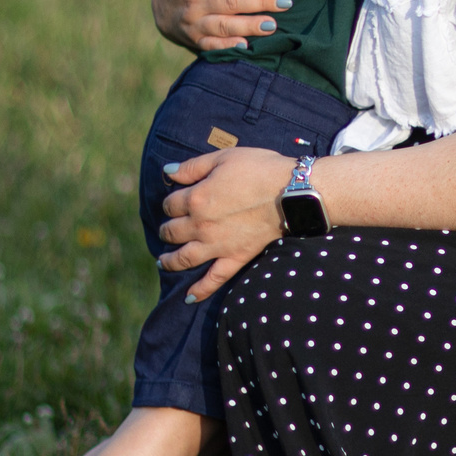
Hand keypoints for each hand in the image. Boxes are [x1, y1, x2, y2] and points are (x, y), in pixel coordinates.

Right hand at [153, 0, 290, 51]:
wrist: (161, 9)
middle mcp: (194, 0)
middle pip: (228, 1)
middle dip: (258, 1)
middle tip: (285, 0)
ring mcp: (195, 22)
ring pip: (225, 25)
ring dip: (251, 26)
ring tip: (275, 24)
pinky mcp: (199, 41)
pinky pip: (215, 46)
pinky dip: (231, 46)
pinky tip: (251, 47)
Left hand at [158, 146, 296, 301]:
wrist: (291, 191)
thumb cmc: (259, 169)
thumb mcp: (223, 158)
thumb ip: (192, 166)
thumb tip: (167, 172)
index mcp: (196, 198)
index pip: (170, 204)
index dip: (171, 201)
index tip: (176, 199)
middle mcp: (200, 225)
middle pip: (172, 231)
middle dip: (167, 229)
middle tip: (169, 229)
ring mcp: (217, 245)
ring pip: (183, 258)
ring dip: (170, 261)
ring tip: (163, 262)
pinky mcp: (235, 258)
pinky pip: (214, 279)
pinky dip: (200, 290)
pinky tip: (188, 297)